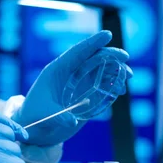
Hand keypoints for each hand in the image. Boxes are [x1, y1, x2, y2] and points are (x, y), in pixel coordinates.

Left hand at [12, 31, 132, 145]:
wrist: (36, 128)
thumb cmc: (35, 116)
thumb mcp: (44, 115)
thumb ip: (57, 117)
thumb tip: (72, 121)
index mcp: (56, 70)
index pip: (76, 52)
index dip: (91, 43)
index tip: (107, 35)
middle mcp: (70, 73)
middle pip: (92, 58)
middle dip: (109, 55)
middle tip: (125, 57)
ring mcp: (80, 83)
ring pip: (101, 70)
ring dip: (115, 70)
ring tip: (128, 76)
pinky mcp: (87, 95)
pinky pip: (103, 85)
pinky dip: (114, 85)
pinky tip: (121, 90)